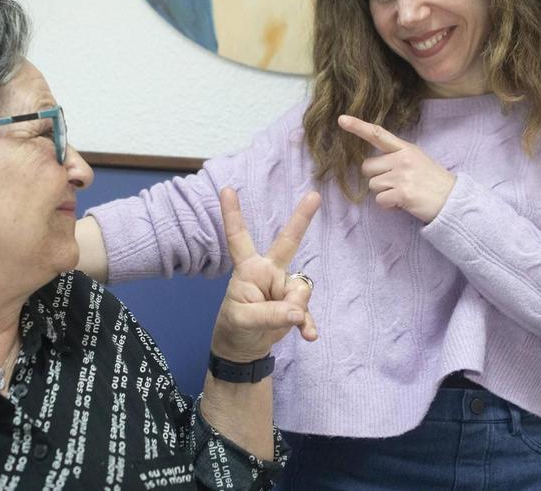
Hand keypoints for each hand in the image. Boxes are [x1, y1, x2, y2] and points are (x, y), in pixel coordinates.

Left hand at [210, 188, 319, 362]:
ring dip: (294, 310)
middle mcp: (268, 272)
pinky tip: (308, 335)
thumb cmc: (234, 327)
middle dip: (301, 219)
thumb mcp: (243, 321)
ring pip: (301, 290)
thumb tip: (298, 312)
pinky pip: (307, 311)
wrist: (243, 350)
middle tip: (314, 196)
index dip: (232, 215)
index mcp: (248, 269)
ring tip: (279, 326)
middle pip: (287, 243)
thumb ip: (270, 314)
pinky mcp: (295, 305)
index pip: (238, 239)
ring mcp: (283, 287)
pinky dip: (307, 324)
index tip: (226, 189)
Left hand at [338, 115, 455, 222]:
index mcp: (406, 149)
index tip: (342, 119)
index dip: (358, 127)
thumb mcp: (418, 160)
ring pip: (373, 185)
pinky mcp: (402, 193)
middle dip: (377, 178)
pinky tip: (403, 203)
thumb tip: (373, 165)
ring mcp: (402, 175)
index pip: (378, 134)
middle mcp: (402, 159)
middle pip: (367, 167)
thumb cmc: (433, 182)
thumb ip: (397, 157)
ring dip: (384, 193)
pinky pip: (380, 200)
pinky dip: (388, 205)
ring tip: (403, 193)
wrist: (453, 200)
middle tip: (396, 184)